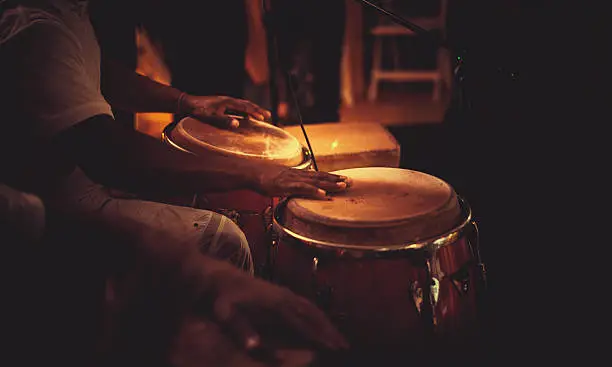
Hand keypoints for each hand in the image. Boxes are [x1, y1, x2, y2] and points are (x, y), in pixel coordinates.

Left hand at [180, 94, 271, 128]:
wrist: (187, 103)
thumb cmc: (199, 111)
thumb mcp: (212, 117)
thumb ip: (225, 121)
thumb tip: (238, 124)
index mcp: (228, 102)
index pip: (246, 107)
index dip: (256, 112)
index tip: (265, 117)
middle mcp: (228, 100)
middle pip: (247, 104)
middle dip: (257, 110)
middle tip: (268, 115)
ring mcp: (225, 101)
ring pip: (242, 104)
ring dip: (251, 109)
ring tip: (259, 115)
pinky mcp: (221, 104)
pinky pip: (237, 106)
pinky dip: (244, 110)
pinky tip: (244, 116)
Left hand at [202, 262, 348, 352]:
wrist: (218, 275)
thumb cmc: (221, 296)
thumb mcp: (225, 313)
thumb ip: (240, 329)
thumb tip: (254, 347)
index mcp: (274, 301)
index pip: (301, 322)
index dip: (317, 336)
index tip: (332, 347)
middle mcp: (283, 296)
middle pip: (313, 314)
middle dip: (329, 330)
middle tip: (344, 346)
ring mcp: (283, 294)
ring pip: (312, 309)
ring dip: (327, 324)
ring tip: (339, 339)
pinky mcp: (281, 295)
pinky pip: (305, 306)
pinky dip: (318, 317)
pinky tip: (322, 327)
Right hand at [253, 166, 351, 198]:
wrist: (252, 172)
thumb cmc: (264, 177)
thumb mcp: (281, 181)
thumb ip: (291, 185)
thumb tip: (298, 191)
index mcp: (298, 174)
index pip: (318, 175)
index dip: (332, 177)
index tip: (345, 178)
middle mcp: (298, 174)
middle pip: (321, 176)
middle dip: (336, 179)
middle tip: (351, 182)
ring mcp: (293, 179)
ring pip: (315, 181)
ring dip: (330, 184)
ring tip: (343, 186)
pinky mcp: (286, 185)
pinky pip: (302, 188)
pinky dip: (314, 190)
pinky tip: (323, 194)